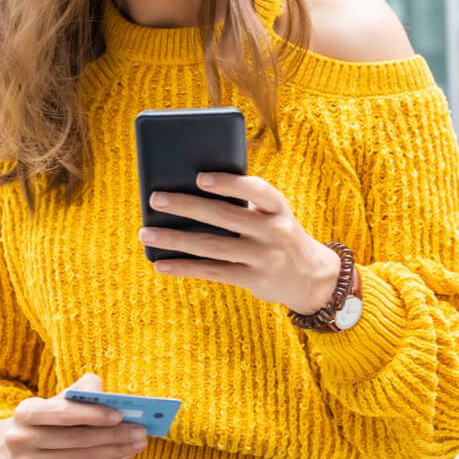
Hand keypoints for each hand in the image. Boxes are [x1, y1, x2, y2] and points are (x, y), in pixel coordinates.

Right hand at [0, 373, 147, 458]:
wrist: (9, 455)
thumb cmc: (41, 424)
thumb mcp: (51, 403)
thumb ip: (76, 393)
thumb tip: (102, 390)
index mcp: (25, 412)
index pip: (62, 412)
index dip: (92, 413)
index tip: (120, 414)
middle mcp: (21, 439)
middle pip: (77, 438)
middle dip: (114, 435)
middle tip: (140, 431)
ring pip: (81, 458)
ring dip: (114, 451)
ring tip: (136, 444)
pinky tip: (120, 457)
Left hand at [137, 173, 339, 314]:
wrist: (311, 277)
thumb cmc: (276, 233)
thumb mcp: (271, 214)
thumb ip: (242, 202)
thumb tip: (188, 192)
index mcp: (278, 207)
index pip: (257, 190)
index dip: (229, 183)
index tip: (200, 178)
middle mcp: (274, 231)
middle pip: (225, 216)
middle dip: (187, 206)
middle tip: (155, 198)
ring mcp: (264, 258)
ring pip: (212, 246)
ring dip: (175, 239)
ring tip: (146, 233)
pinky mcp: (254, 280)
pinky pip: (213, 271)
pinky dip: (184, 267)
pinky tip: (161, 263)